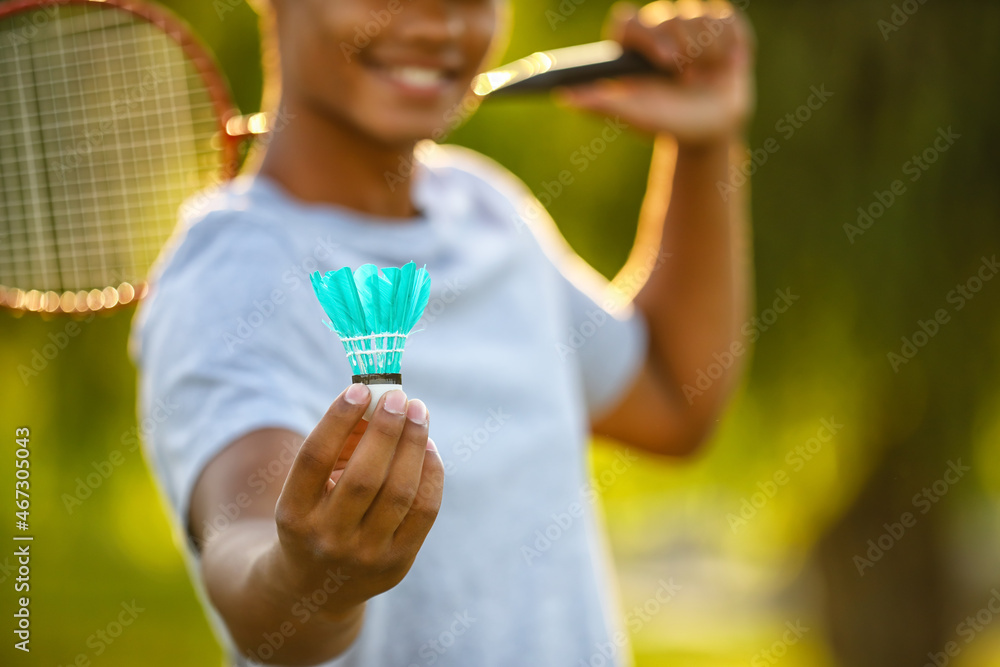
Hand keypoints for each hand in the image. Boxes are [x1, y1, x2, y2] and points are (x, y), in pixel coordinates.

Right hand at [271, 384, 442, 617]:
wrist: (316, 588)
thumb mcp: (308, 488)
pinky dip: (431, 473)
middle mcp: (327, 538)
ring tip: (418, 413)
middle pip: (364, 476)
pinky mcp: (397, 563)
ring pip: (399, 492)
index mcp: (293, 514)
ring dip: (414, 445)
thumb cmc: (315, 516)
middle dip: (386, 429)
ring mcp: (364, 555)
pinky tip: (428, 448)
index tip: (359, 389)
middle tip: (400, 397)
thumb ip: (338, 447)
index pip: (315, 459)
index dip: (337, 420)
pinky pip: (424, 510)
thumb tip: (379, 401)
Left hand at [558, 1, 754, 144]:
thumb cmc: (669, 122)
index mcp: (631, 43)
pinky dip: (728, 47)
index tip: (664, 62)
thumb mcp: (637, 115)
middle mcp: (657, 25)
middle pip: (668, 15)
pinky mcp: (721, 20)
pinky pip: (726, 18)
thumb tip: (563, 97)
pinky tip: (724, 65)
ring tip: (702, 77)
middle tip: (686, 78)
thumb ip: (603, 104)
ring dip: (706, 54)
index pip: (627, 19)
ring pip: (700, 15)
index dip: (648, 36)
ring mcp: (690, 19)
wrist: (712, 129)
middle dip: (683, 50)